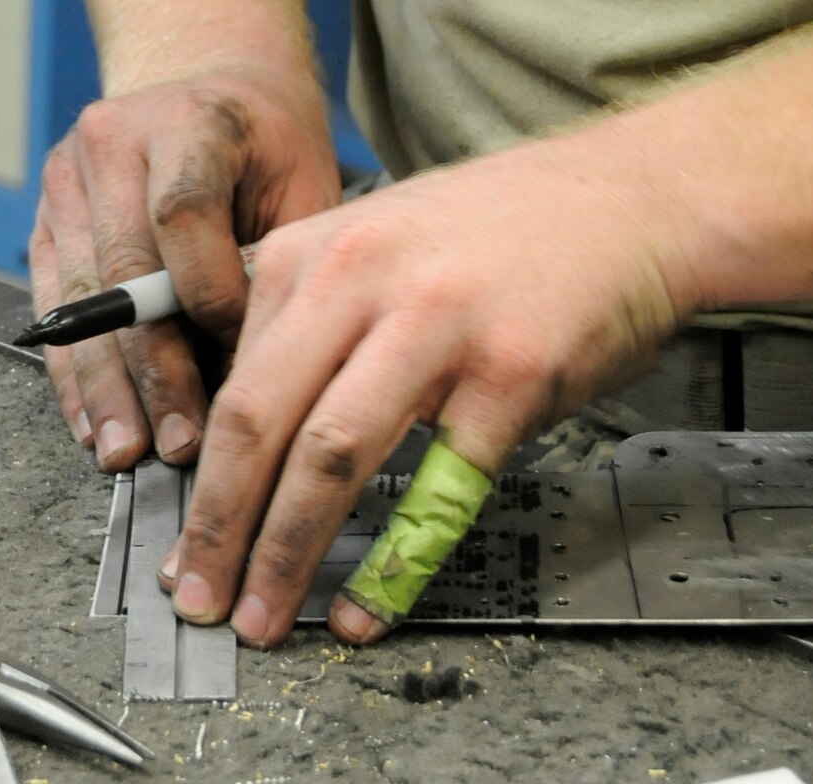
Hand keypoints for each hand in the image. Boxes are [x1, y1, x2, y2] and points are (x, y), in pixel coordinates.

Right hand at [28, 66, 341, 470]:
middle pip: (123, 269)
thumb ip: (277, 265)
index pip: (184, 215)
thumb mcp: (300, 181)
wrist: (208, 81)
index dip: (211, 296)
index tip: (245, 359)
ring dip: (105, 384)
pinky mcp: (45, 211)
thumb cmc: (267, 142)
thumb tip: (251, 376)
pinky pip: (55, 302)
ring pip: (81, 297)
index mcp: (188, 119)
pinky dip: (74, 368)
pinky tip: (93, 419)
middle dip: (153, 368)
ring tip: (128, 451)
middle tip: (179, 443)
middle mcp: (114, 140)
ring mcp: (69, 175)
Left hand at [162, 131, 696, 647]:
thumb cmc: (503, 228)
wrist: (628, 196)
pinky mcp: (509, 375)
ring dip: (285, 550)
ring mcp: (438, 326)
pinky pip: (437, 490)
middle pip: (260, 418)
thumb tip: (247, 422)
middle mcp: (365, 278)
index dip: (198, 471)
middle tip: (200, 594)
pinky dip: (393, 564)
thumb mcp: (380, 236)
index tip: (184, 534)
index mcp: (318, 249)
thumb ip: (312, 312)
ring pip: (332, 454)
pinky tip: (367, 606)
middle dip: (219, 523)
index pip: (229, 376)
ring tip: (263, 615)